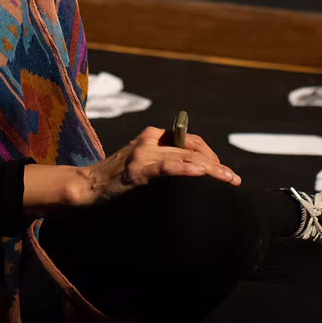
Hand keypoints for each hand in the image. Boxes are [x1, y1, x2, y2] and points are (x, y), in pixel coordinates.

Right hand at [78, 126, 241, 205]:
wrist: (87, 186)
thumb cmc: (117, 180)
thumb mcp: (143, 165)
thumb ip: (165, 163)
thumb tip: (195, 172)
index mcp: (154, 136)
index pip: (191, 140)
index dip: (211, 155)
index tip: (224, 172)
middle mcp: (150, 139)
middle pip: (192, 148)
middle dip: (216, 164)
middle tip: (233, 179)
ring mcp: (143, 153)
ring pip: (185, 156)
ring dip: (210, 168)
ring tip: (228, 178)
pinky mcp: (137, 169)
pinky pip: (166, 167)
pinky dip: (185, 168)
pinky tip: (199, 172)